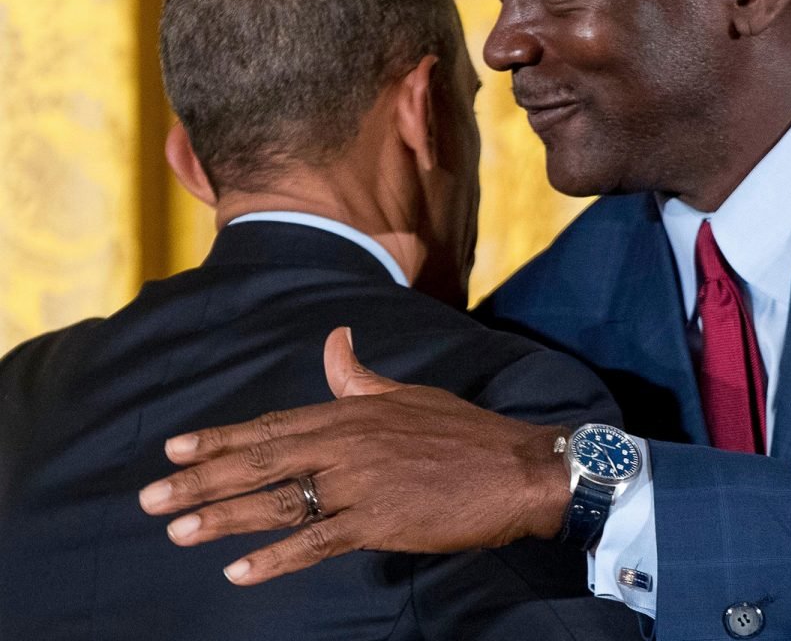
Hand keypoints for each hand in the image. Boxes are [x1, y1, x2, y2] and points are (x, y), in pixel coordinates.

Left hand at [138, 327, 572, 584]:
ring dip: (223, 517)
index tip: (175, 447)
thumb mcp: (408, 394)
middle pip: (260, 461)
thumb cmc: (464, 431)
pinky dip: (275, 558)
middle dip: (200, 479)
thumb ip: (360, 376)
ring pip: (277, 500)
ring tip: (177, 532)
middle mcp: (346, 443)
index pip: (272, 424)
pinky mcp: (379, 520)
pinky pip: (315, 541)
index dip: (221, 438)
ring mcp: (360, 482)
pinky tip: (239, 571)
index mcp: (351, 412)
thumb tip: (335, 341)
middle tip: (151, 498)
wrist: (517, 468)